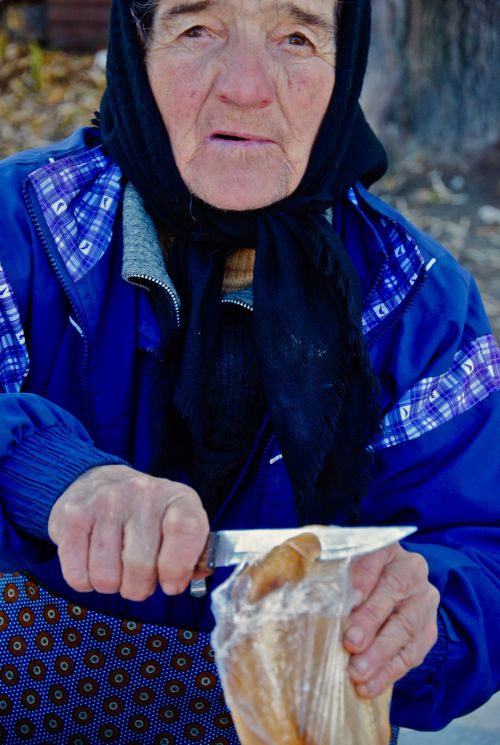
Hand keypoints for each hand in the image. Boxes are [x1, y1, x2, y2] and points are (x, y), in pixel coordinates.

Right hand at [48, 465, 209, 600]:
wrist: (99, 482)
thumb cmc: (145, 515)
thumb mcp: (178, 525)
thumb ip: (192, 557)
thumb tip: (181, 582)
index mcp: (177, 498)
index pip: (187, 531)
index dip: (178, 568)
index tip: (170, 584)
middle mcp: (143, 493)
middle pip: (141, 566)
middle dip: (139, 587)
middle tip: (137, 577)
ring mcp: (106, 501)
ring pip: (106, 577)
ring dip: (111, 585)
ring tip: (115, 566)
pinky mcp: (73, 515)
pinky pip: (78, 576)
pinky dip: (85, 581)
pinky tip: (92, 562)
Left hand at [343, 543, 439, 697]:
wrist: (387, 588)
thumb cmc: (354, 575)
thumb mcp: (343, 565)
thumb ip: (334, 575)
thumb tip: (316, 593)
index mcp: (389, 549)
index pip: (377, 559)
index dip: (363, 579)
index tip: (350, 599)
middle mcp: (413, 572)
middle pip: (394, 594)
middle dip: (371, 621)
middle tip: (350, 643)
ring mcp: (424, 602)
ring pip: (405, 628)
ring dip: (380, 655)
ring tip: (357, 673)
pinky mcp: (428, 632)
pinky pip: (411, 655)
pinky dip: (388, 673)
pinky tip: (368, 686)